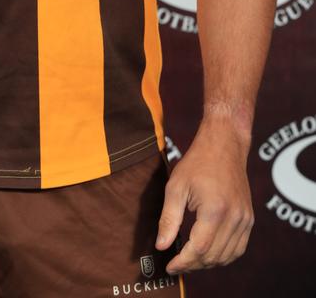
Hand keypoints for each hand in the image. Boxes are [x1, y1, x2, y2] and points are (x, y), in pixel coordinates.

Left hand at [156, 117, 254, 273]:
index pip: (198, 249)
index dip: (182, 262)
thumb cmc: (197, 162)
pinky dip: (223, 256)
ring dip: (207, 263)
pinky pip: (238, 249)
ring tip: (189, 259)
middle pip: (212, 256)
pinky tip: (208, 252)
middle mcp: (234, 218)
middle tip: (176, 263)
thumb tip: (161, 246)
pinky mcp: (249, 219)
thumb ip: (168, 219)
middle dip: (192, 265)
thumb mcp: (176, 186)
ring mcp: (245, 219)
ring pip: (226, 257)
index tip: (169, 267)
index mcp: (215, 210)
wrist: (224, 145)